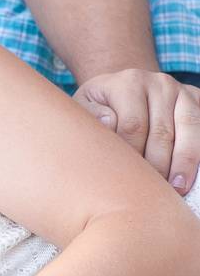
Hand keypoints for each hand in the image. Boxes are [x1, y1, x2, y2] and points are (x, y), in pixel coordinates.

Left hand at [73, 69, 199, 193]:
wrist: (125, 90)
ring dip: (185, 162)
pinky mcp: (197, 100)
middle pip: (162, 132)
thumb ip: (91, 115)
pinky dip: (197, 153)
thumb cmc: (102, 107)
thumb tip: (108, 122)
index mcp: (129, 83)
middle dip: (158, 166)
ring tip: (178, 189)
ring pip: (189, 129)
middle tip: (152, 192)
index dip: (133, 156)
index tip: (127, 180)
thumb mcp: (86, 106)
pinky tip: (191, 175)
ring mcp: (182, 91)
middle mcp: (159, 83)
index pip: (133, 126)